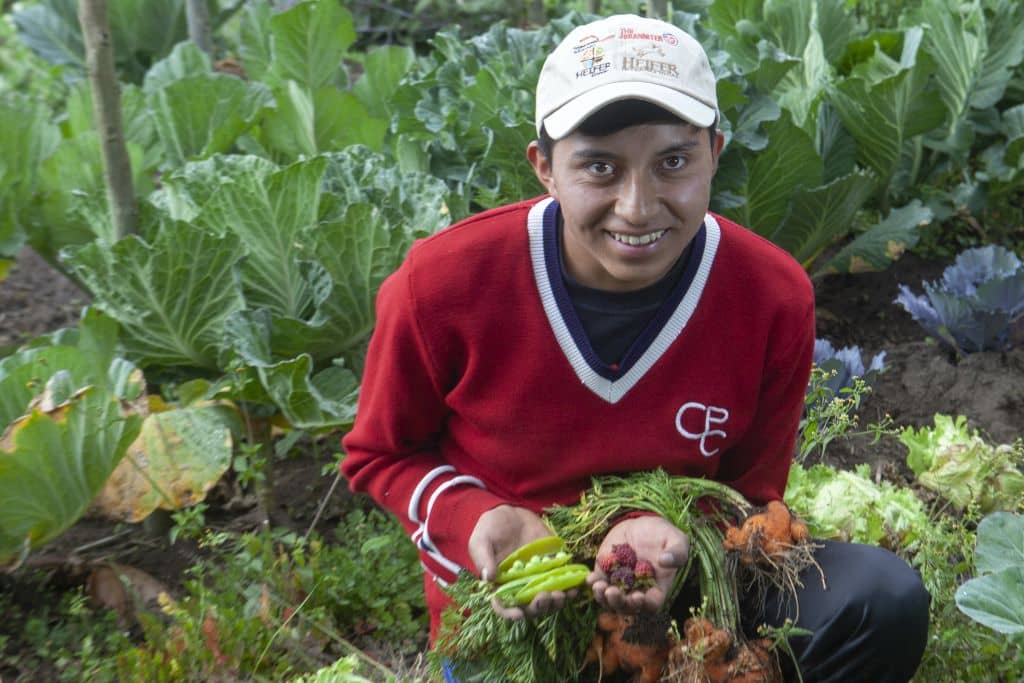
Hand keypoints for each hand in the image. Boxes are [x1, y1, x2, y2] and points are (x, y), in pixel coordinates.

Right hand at [468, 505, 576, 619]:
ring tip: (563, 594)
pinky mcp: (553, 567)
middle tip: (545, 596)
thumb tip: (488, 578)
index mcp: (501, 586)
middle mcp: (520, 587)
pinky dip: (570, 587)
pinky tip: (576, 586)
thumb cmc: (490, 528)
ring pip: (549, 600)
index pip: (504, 607)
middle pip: (530, 608)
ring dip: (556, 602)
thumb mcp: (481, 541)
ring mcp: (538, 578)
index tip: (519, 615)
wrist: (511, 514)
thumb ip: (483, 559)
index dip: (510, 614)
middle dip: (539, 607)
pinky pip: (563, 582)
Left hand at [587, 515, 688, 612]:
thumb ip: (677, 552)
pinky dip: (592, 584)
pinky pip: (598, 583)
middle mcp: (637, 590)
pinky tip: (590, 579)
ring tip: (599, 587)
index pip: (652, 605)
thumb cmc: (663, 535)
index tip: (639, 596)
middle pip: (627, 606)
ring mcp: (619, 583)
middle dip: (619, 603)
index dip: (645, 605)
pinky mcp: (605, 572)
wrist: (642, 525)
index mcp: (657, 588)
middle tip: (612, 592)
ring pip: (610, 600)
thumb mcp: (676, 540)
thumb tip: (666, 560)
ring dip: (602, 598)